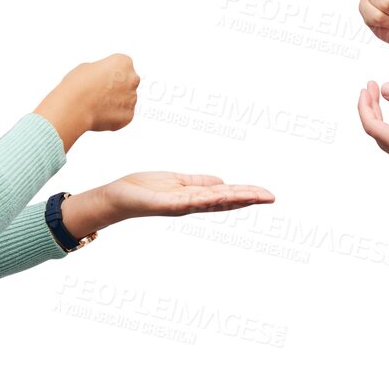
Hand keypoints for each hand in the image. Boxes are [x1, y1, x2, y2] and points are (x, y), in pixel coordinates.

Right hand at [36, 54, 137, 148]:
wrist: (73, 108)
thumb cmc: (77, 85)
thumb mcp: (87, 68)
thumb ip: (102, 71)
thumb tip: (104, 78)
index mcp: (123, 62)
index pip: (122, 66)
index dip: (109, 73)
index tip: (99, 78)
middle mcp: (132, 79)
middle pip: (127, 83)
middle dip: (117, 88)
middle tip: (99, 93)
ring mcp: (132, 99)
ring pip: (125, 100)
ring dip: (115, 103)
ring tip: (96, 105)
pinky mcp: (129, 115)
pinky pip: (122, 115)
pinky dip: (113, 116)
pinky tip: (99, 115)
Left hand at [98, 173, 275, 222]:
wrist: (118, 197)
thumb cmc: (144, 189)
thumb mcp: (177, 182)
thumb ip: (199, 183)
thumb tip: (222, 182)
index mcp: (195, 197)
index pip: (226, 195)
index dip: (246, 195)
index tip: (266, 194)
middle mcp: (191, 204)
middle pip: (226, 201)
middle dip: (249, 199)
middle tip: (271, 197)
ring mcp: (181, 206)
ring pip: (214, 202)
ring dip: (236, 198)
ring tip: (256, 196)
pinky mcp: (167, 204)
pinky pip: (191, 200)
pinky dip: (208, 197)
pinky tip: (223, 192)